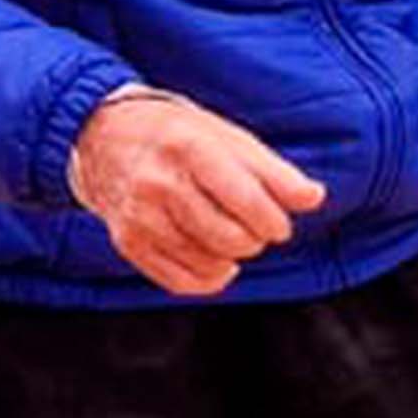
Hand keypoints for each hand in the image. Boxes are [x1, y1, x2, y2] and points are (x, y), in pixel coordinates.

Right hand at [70, 88, 325, 297]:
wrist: (104, 136)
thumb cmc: (177, 135)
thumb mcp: (228, 137)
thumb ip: (273, 170)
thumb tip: (313, 198)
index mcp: (191, 149)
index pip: (246, 200)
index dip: (273, 221)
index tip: (279, 223)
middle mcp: (160, 184)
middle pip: (230, 237)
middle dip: (256, 240)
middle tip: (256, 228)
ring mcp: (141, 217)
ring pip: (208, 263)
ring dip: (234, 259)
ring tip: (234, 238)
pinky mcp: (129, 243)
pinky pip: (180, 282)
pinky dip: (209, 279)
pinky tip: (216, 261)